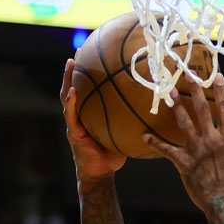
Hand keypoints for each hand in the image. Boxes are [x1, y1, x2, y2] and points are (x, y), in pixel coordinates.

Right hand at [60, 58, 126, 187]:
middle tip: (78, 50)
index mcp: (90, 112)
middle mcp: (80, 114)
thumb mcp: (125, 131)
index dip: (89, 72)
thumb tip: (156, 104)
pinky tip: (73, 91)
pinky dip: (71, 102)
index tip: (93, 54)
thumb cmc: (114, 152)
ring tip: (70, 63)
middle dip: (75, 69)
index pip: (89, 88)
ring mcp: (74, 122)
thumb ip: (133, 118)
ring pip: (67, 96)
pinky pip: (71, 114)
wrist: (101, 173)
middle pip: (75, 86)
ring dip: (68, 79)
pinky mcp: (73, 132)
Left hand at [145, 74, 223, 213]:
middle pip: (202, 110)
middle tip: (188, 75)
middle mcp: (211, 139)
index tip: (217, 76)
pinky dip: (155, 143)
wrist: (223, 202)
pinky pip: (167, 150)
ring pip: (184, 123)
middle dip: (195, 91)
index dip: (221, 91)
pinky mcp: (183, 161)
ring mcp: (196, 149)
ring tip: (170, 92)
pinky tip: (144, 136)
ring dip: (177, 107)